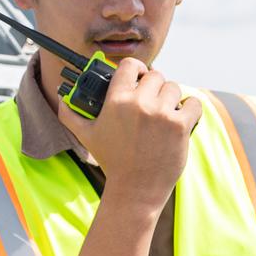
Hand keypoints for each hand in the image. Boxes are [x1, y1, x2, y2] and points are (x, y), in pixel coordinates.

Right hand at [77, 56, 200, 206]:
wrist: (135, 189)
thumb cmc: (112, 161)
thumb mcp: (86, 136)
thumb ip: (70, 114)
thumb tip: (62, 98)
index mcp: (116, 101)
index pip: (130, 66)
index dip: (137, 69)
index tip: (139, 76)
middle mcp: (140, 104)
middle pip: (156, 75)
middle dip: (155, 86)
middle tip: (152, 101)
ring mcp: (162, 115)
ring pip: (174, 88)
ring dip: (171, 98)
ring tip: (165, 113)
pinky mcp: (180, 126)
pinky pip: (193, 103)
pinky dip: (190, 108)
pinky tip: (182, 117)